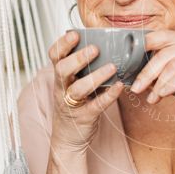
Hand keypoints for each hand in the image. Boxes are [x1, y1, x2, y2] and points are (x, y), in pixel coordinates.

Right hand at [48, 30, 124, 154]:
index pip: (54, 56)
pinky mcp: (84, 118)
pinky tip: (120, 87)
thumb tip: (109, 45)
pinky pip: (95, 106)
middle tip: (95, 48)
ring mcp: (71, 104)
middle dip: (77, 58)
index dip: (62, 44)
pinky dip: (108, 96)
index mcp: (60, 77)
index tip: (74, 34)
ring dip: (95, 77)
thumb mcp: (74, 84)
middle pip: (62, 70)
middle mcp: (62, 88)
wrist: (68, 139)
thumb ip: (85, 68)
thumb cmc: (76, 105)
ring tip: (112, 67)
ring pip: (77, 89)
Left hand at [128, 29, 174, 129]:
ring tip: (151, 97)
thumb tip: (138, 74)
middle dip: (147, 71)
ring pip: (173, 65)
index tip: (129, 60)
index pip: (165, 36)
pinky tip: (162, 97)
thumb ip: (163, 75)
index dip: (145, 44)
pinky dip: (169, 87)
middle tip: (136, 87)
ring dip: (157, 83)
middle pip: (166, 52)